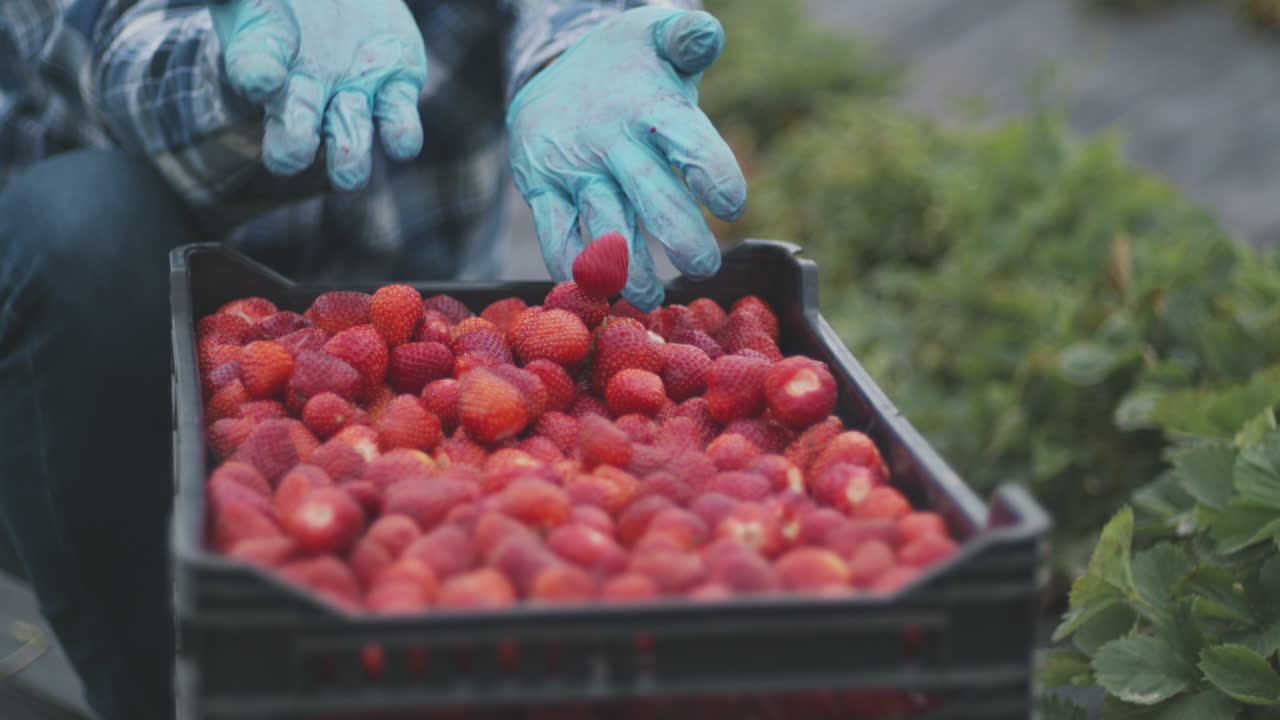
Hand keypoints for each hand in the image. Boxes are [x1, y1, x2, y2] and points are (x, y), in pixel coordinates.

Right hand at [208, 0, 426, 190]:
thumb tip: (218, 13)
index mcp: (264, 56)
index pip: (252, 67)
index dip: (256, 75)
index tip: (263, 78)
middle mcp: (307, 91)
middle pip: (294, 129)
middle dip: (292, 144)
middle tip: (292, 156)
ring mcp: (353, 95)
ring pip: (349, 137)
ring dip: (350, 157)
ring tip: (349, 175)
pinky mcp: (396, 88)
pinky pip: (398, 122)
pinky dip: (401, 135)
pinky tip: (401, 145)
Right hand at [507, 7, 746, 310]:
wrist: (553, 65)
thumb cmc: (630, 65)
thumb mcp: (659, 38)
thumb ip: (690, 37)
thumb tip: (705, 36)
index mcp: (649, 105)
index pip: (689, 143)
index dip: (714, 176)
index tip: (732, 206)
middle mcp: (608, 139)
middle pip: (653, 200)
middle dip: (684, 241)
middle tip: (704, 268)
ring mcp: (571, 168)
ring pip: (605, 232)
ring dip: (632, 274)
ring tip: (653, 297)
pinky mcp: (539, 189)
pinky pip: (556, 239)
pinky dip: (576, 272)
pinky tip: (602, 292)